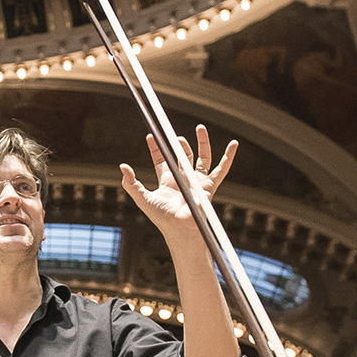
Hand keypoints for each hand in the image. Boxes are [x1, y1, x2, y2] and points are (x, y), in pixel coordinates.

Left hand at [119, 126, 237, 240]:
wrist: (181, 229)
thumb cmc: (162, 218)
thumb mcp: (142, 199)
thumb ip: (131, 183)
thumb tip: (122, 166)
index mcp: (167, 181)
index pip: (161, 160)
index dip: (156, 148)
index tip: (151, 136)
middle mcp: (183, 179)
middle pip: (182, 156)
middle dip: (178, 144)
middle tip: (173, 135)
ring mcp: (197, 181)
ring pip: (202, 157)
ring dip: (202, 142)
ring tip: (200, 127)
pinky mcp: (209, 185)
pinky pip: (222, 168)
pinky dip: (229, 156)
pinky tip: (234, 144)